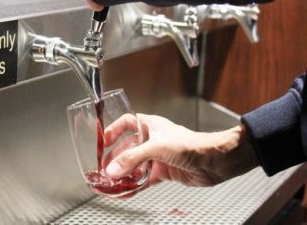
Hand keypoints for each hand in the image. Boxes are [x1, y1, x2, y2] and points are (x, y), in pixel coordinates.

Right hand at [104, 114, 258, 189]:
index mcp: (150, 125)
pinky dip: (134, 186)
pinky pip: (143, 179)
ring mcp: (157, 156)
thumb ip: (133, 159)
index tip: (102, 141)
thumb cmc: (190, 144)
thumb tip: (113, 170)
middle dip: (115, 159)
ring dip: (123, 174)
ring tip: (109, 184)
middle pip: (127, 147)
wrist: (214, 161)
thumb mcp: (157, 147)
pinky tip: (125, 193)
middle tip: (103, 170)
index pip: (127, 123)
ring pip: (134, 165)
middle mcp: (152, 139)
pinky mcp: (163, 172)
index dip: (114, 130)